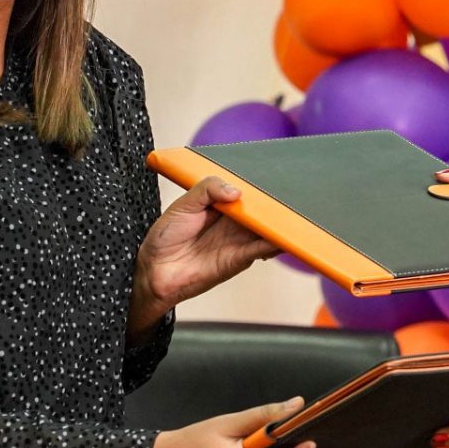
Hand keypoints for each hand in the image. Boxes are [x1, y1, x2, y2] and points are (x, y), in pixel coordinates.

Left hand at [130, 177, 276, 334]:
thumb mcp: (184, 204)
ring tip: (294, 213)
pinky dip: (275, 242)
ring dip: (281, 223)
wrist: (154, 271)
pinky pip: (262, 249)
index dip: (260, 186)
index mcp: (221, 205)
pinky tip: (283, 235)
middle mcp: (234, 223)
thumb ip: (208, 189)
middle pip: (262, 210)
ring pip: (267, 229)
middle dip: (276, 203)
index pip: (247, 192)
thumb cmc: (165, 238)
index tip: (274, 175)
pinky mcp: (240, 259)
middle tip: (290, 192)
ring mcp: (240, 240)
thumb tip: (236, 191)